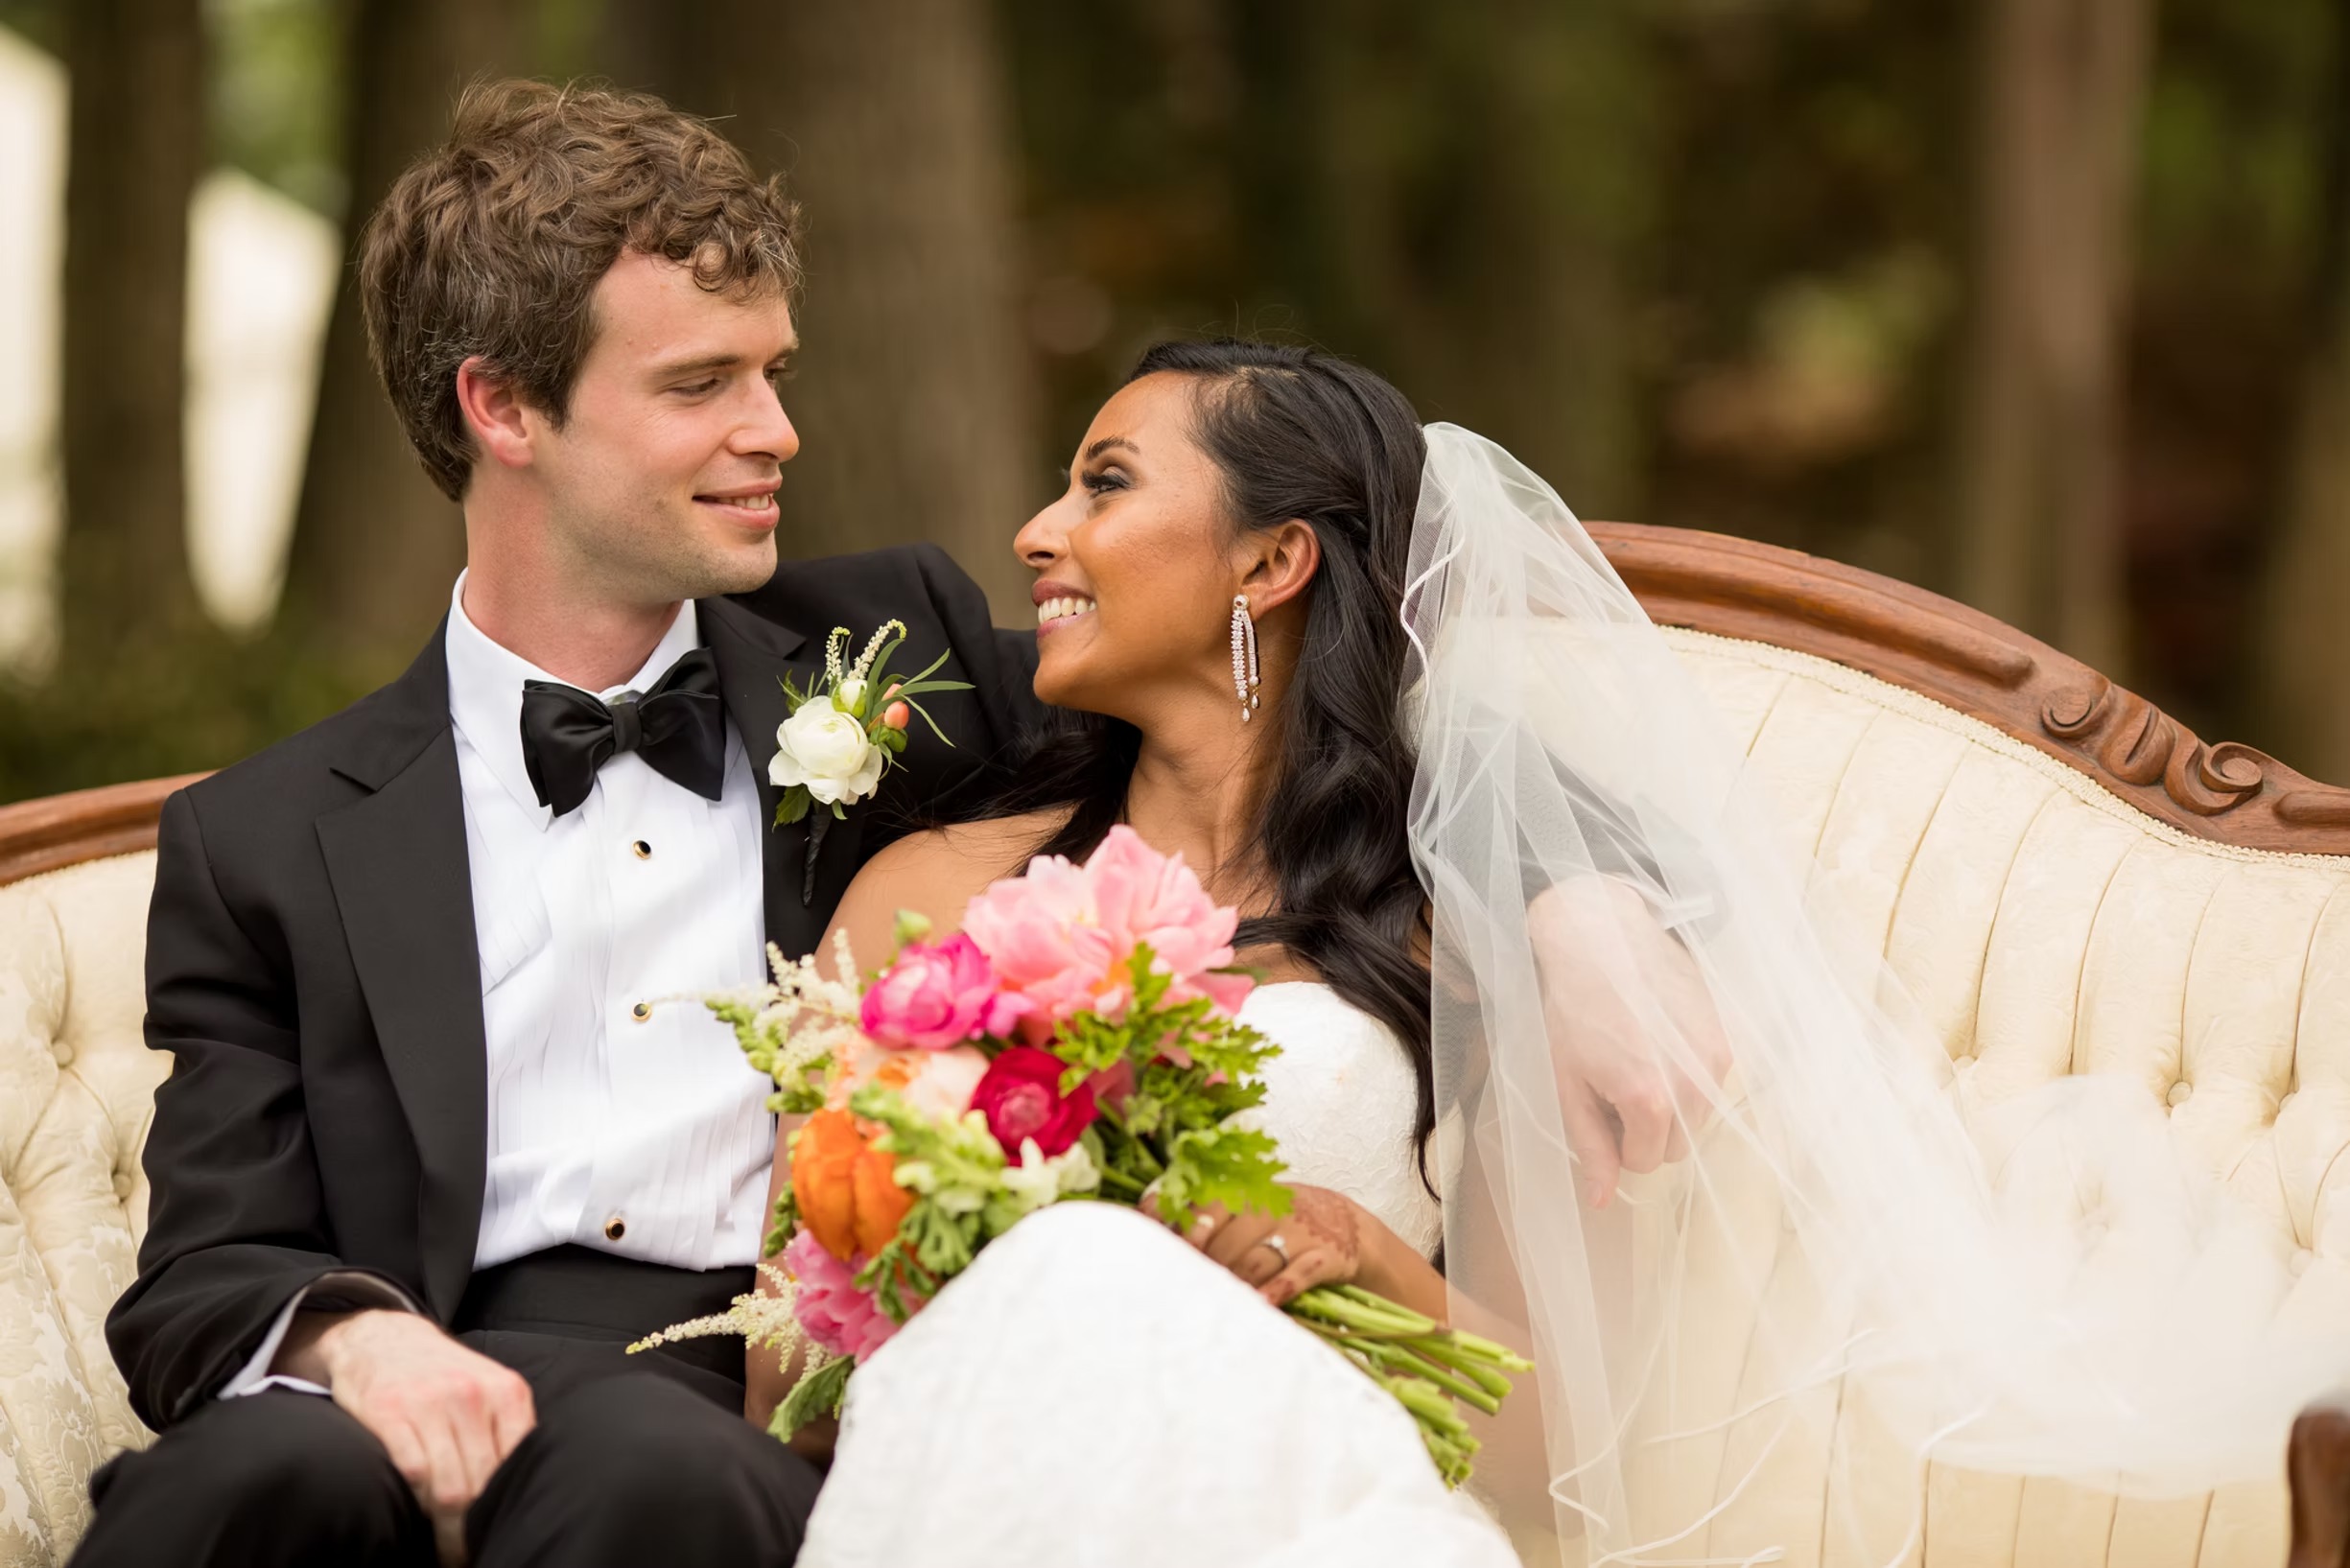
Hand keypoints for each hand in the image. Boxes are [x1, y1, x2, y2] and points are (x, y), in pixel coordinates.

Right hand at [293, 1309, 535, 1560]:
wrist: (384, 1338)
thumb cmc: (443, 1375)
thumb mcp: (489, 1389)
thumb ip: (507, 1430)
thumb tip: (526, 1487)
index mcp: (507, 1392)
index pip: (518, 1464)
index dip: (509, 1507)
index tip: (503, 1533)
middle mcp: (472, 1395)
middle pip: (482, 1484)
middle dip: (475, 1527)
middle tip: (469, 1552)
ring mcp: (430, 1403)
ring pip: (449, 1487)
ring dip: (446, 1528)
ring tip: (446, 1548)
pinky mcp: (389, 1413)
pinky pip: (413, 1473)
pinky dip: (416, 1502)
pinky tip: (418, 1515)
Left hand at [1148, 1185, 1364, 1308]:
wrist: (1347, 1224)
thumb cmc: (1278, 1221)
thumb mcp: (1248, 1207)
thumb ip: (1204, 1214)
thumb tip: (1148, 1224)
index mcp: (1246, 1194)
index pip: (1207, 1207)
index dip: (1182, 1229)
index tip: (1159, 1248)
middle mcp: (1271, 1208)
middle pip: (1228, 1242)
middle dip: (1205, 1268)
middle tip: (1181, 1292)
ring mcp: (1300, 1232)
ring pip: (1258, 1259)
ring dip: (1235, 1283)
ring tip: (1214, 1306)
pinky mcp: (1326, 1255)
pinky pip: (1300, 1273)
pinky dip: (1280, 1289)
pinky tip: (1262, 1306)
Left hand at [1528, 877, 1731, 1208]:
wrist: (1602, 939)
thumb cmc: (1574, 1011)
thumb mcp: (1568, 1084)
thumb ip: (1590, 1146)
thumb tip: (1601, 1201)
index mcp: (1649, 1101)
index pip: (1642, 1162)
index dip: (1615, 1141)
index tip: (1598, 1105)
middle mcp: (1692, 1086)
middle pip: (1675, 1149)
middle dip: (1644, 1131)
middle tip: (1613, 1084)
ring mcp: (1714, 1063)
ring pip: (1696, 1120)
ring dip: (1669, 1107)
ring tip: (1636, 1060)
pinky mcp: (1725, 1041)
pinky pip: (1710, 1087)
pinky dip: (1686, 1078)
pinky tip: (1658, 1042)